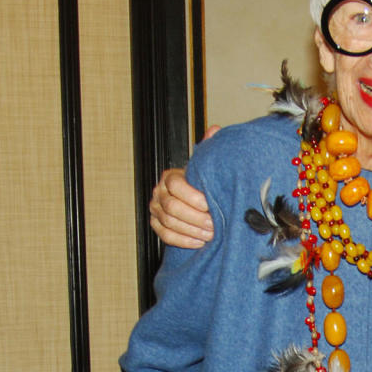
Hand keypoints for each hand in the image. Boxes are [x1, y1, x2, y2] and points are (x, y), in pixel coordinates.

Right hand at [148, 125, 220, 246]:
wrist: (195, 201)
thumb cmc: (201, 184)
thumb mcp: (205, 167)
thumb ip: (208, 150)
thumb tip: (214, 130)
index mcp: (170, 177)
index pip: (175, 185)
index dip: (193, 197)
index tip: (209, 204)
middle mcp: (159, 192)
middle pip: (172, 207)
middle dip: (196, 218)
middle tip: (214, 224)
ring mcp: (156, 210)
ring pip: (169, 223)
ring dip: (193, 231)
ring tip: (212, 234)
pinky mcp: (157, 225)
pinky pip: (166, 236)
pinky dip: (184, 241)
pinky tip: (200, 242)